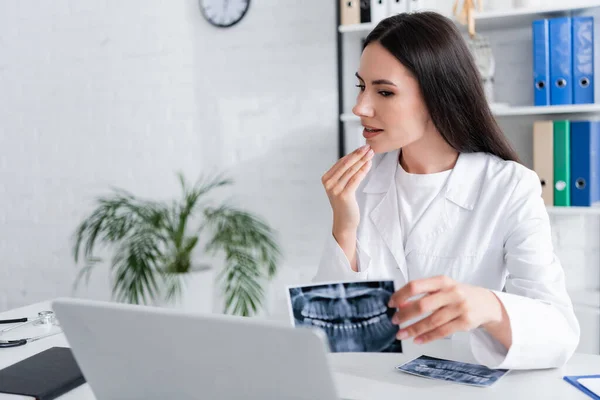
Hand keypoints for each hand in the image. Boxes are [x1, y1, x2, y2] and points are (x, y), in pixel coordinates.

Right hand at [321, 145, 373, 233]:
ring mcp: (335, 189)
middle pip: (346, 164)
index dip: (353, 153)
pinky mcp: (344, 195)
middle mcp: (329, 183)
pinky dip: (363, 170)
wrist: (344, 222)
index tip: (363, 147)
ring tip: (371, 154)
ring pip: (351, 170)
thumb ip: (344, 174)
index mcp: (326, 178)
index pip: (341, 162)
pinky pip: (355, 179)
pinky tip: (369, 164)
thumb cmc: (345, 203)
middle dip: (358, 154)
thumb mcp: (341, 186)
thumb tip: (356, 157)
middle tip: (368, 147)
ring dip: (362, 160)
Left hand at [388, 276, 503, 343]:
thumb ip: (423, 294)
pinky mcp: (465, 322)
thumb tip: (401, 305)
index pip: (416, 286)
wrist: (485, 303)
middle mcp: (451, 293)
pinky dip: (428, 337)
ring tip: (401, 334)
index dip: (401, 295)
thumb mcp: (442, 288)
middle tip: (394, 321)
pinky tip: (417, 340)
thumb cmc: (457, 294)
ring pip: (432, 321)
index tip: (391, 304)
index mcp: (442, 281)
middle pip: (423, 305)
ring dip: (413, 329)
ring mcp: (459, 308)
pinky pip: (442, 332)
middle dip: (405, 314)